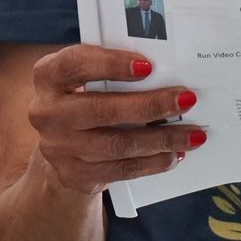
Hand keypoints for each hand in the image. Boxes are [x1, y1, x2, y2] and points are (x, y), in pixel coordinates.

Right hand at [26, 44, 201, 196]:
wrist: (60, 152)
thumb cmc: (83, 102)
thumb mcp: (84, 80)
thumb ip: (110, 73)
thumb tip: (165, 74)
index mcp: (48, 77)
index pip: (75, 64)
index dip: (110, 64)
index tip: (147, 66)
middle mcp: (47, 112)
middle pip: (102, 110)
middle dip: (150, 105)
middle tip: (186, 100)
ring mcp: (59, 147)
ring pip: (118, 145)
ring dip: (161, 139)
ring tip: (193, 134)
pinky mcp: (75, 175)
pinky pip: (122, 169)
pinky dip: (153, 162)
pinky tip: (174, 154)